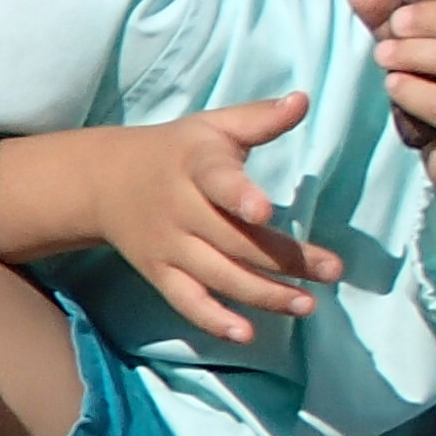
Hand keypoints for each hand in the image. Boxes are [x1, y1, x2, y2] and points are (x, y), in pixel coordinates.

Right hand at [87, 94, 344, 344]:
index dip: (238, 196)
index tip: (264, 211)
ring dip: (263, 294)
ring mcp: (168, 247)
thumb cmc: (176, 151)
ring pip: (218, 276)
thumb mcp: (212, 126)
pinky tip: (247, 334)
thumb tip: (303, 100)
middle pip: (235, 240)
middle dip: (284, 259)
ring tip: (306, 305)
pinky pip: (187, 302)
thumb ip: (259, 118)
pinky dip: (214, 320)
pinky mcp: (159, 274)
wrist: (104, 182)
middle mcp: (180, 210)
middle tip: (332, 272)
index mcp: (195, 166)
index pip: (217, 181)